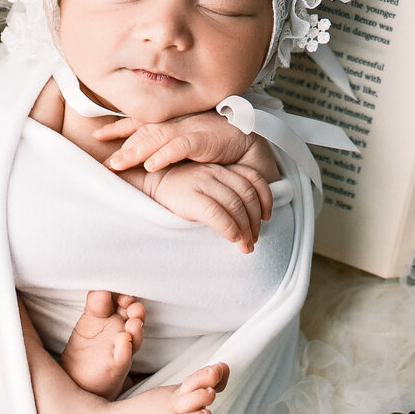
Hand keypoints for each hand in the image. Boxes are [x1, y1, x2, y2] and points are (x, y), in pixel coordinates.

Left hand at [98, 109, 269, 174]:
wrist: (253, 141)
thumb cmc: (220, 144)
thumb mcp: (189, 143)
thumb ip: (168, 146)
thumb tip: (144, 159)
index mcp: (174, 122)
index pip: (141, 122)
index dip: (118, 127)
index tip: (97, 134)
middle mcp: (179, 122)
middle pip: (144, 131)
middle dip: (121, 143)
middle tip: (103, 160)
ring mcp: (192, 128)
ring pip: (157, 138)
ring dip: (136, 152)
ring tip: (118, 164)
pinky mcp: (206, 139)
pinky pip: (181, 146)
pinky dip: (165, 155)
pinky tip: (151, 165)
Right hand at [143, 160, 272, 251]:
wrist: (147, 183)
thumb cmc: (178, 191)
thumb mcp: (205, 184)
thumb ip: (224, 192)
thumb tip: (247, 217)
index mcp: (221, 168)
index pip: (253, 179)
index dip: (265, 198)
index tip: (267, 217)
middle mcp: (214, 172)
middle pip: (247, 195)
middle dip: (255, 221)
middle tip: (254, 239)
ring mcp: (202, 182)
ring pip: (235, 205)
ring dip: (245, 229)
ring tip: (246, 245)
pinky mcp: (190, 197)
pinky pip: (217, 213)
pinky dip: (229, 227)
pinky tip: (232, 238)